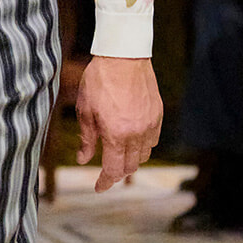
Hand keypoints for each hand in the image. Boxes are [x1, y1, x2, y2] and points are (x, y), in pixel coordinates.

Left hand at [75, 56, 162, 192]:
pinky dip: (143, 146)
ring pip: (144, 155)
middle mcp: (137, 133)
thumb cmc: (99, 80)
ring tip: (118, 155)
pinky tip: (132, 140)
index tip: (99, 187)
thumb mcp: (85, 110)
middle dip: (117, 173)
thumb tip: (84, 159)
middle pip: (130, 166)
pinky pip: (154, 140)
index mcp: (116, 134)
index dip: (105, 182)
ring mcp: (150, 124)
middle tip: (105, 172)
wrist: (123, 55)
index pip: (114, 170)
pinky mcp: (158, 114)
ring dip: (131, 160)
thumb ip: (87, 138)